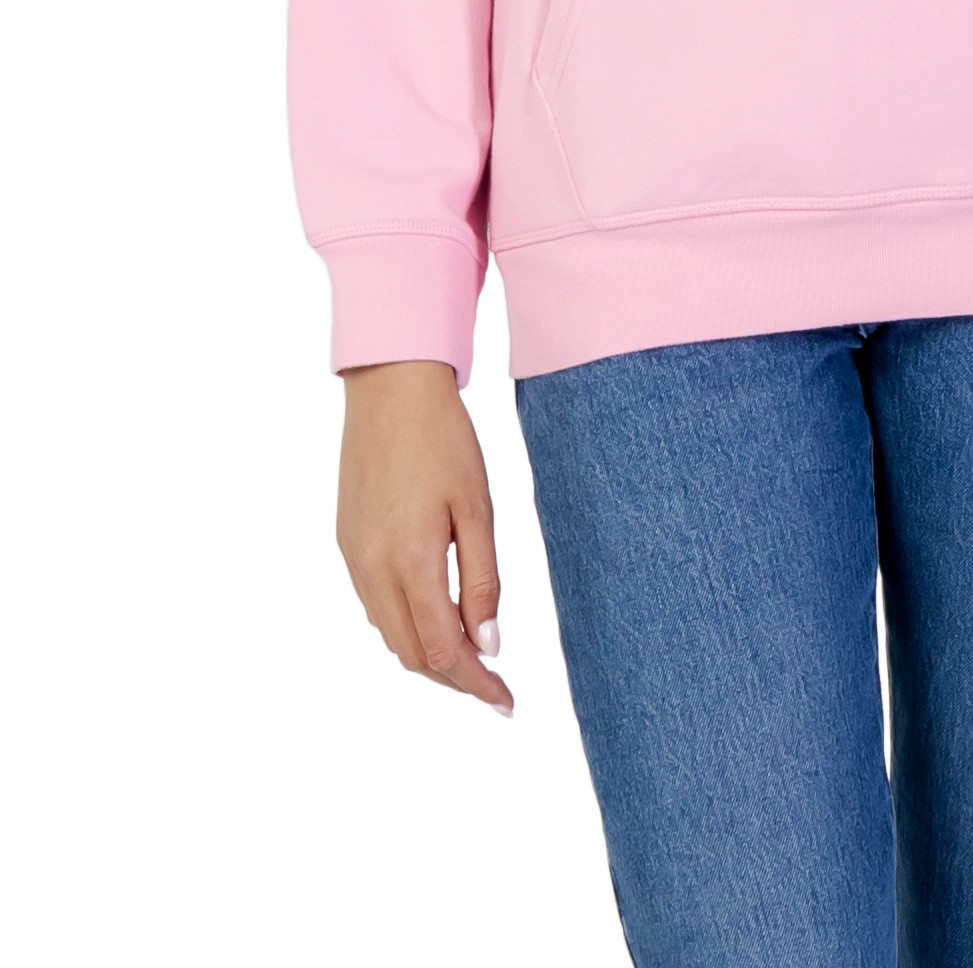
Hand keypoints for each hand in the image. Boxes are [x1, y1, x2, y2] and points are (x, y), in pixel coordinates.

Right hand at [337, 360, 514, 713]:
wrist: (390, 389)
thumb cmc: (444, 440)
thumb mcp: (477, 509)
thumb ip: (481, 581)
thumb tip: (489, 645)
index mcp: (410, 561)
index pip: (444, 651)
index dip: (477, 683)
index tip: (507, 702)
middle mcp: (372, 568)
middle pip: (412, 654)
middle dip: (454, 678)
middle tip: (495, 685)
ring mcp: (353, 557)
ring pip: (389, 634)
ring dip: (429, 654)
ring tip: (472, 655)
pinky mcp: (346, 541)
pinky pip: (374, 604)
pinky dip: (406, 624)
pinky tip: (435, 614)